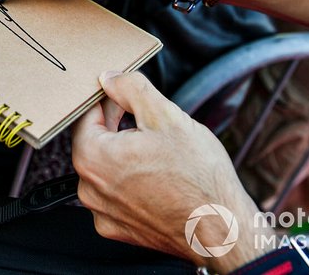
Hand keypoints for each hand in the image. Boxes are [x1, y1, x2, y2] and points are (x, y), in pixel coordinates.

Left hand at [72, 71, 274, 271]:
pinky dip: (130, 181)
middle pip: (94, 141)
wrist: (222, 230)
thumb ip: (131, 89)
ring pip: (105, 168)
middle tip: (148, 120)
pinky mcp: (117, 228)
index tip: (124, 94)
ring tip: (157, 151)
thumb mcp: (167, 116)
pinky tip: (156, 176)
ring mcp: (102, 212)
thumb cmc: (198, 177)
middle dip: (117, 126)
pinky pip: (115, 193)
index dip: (107, 99)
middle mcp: (89, 188)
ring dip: (124, 153)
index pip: (85, 114)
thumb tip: (110, 78)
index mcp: (92, 157)